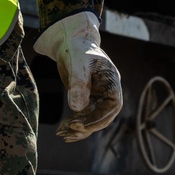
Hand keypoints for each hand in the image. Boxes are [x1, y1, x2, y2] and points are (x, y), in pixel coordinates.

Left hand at [33, 11, 122, 141]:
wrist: (69, 40)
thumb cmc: (76, 47)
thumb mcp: (78, 63)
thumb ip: (79, 84)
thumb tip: (77, 109)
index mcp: (112, 81)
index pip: (112, 106)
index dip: (98, 118)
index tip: (81, 124)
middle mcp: (107, 91)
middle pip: (103, 116)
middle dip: (88, 126)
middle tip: (69, 130)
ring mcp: (97, 96)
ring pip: (92, 119)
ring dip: (79, 129)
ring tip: (62, 134)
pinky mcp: (86, 98)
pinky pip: (83, 116)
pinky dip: (74, 125)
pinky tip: (62, 131)